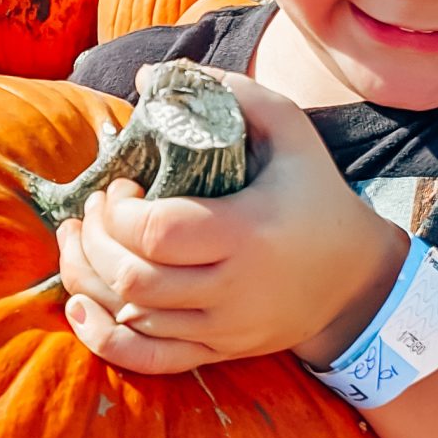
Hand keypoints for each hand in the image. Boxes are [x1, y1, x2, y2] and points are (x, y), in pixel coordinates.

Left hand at [58, 70, 406, 373]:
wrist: (357, 280)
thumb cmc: (317, 195)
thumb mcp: (290, 130)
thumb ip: (228, 91)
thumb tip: (149, 77)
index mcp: (246, 232)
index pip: (156, 233)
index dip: (118, 211)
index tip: (120, 186)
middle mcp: (232, 289)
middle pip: (133, 278)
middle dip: (94, 240)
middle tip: (92, 211)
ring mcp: (223, 328)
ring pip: (131, 317)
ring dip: (88, 277)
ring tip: (80, 239)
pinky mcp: (216, 351)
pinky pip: (147, 360)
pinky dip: (103, 337)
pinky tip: (79, 306)